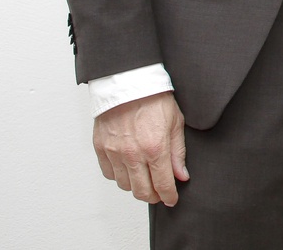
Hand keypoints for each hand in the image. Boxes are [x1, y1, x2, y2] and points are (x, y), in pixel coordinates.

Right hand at [93, 91, 188, 205]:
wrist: (129, 83)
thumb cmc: (154, 99)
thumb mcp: (176, 123)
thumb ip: (178, 153)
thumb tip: (181, 175)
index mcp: (155, 148)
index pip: (162, 184)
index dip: (169, 196)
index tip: (172, 199)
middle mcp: (132, 154)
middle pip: (141, 191)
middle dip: (153, 196)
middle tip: (160, 192)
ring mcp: (114, 152)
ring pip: (124, 185)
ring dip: (136, 186)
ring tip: (145, 178)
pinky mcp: (100, 148)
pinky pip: (109, 174)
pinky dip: (119, 176)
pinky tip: (128, 168)